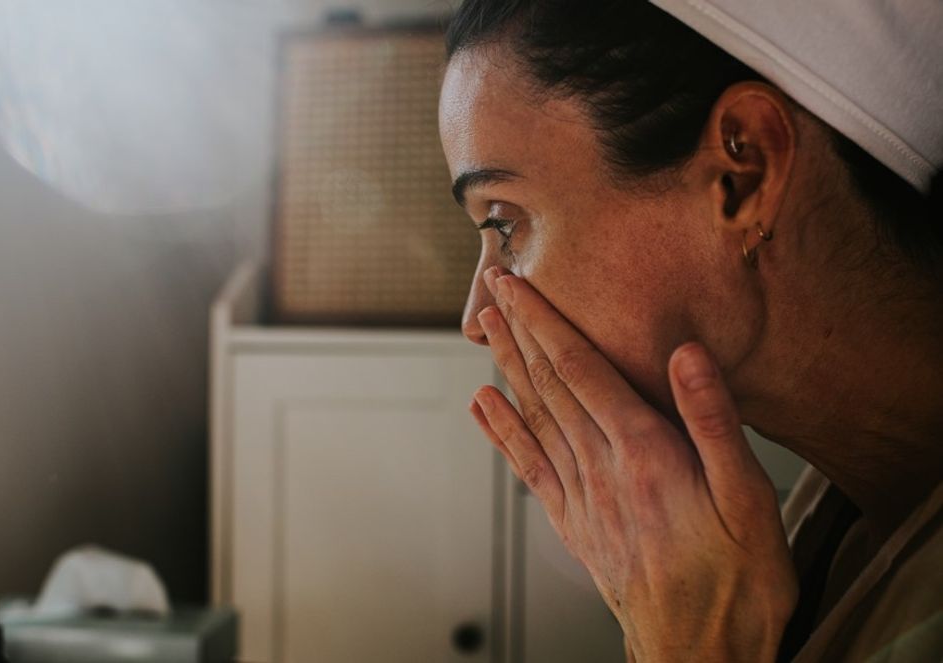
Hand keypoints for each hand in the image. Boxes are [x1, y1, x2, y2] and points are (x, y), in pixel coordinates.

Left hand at [468, 268, 797, 661]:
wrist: (703, 655)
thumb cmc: (739, 580)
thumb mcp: (750, 500)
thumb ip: (714, 422)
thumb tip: (685, 354)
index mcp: (644, 454)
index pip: (581, 370)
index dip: (545, 322)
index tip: (517, 284)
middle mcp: (601, 470)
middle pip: (549, 386)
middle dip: (518, 331)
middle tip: (490, 288)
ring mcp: (582, 499)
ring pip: (534, 418)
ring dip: (506, 369)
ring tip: (483, 331)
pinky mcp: (575, 525)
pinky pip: (529, 468)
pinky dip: (503, 433)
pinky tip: (485, 408)